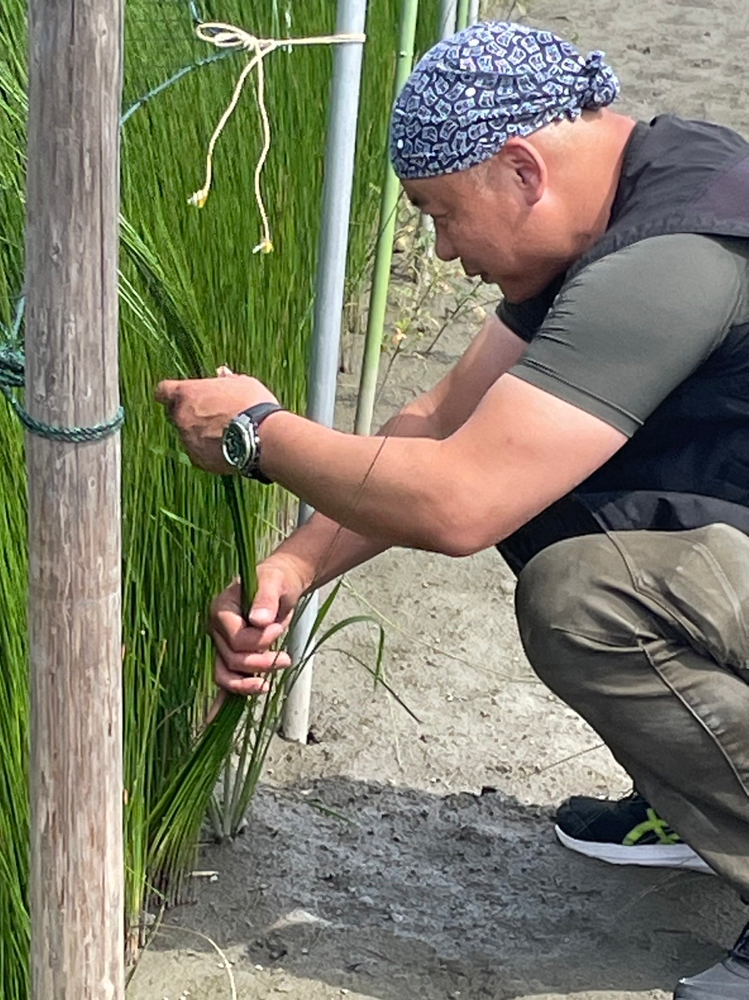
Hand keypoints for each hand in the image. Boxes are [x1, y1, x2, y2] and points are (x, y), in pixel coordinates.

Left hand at [155, 373, 278, 473]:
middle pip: (175, 414)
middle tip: (210, 414)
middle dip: (188, 413)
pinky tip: (227, 447)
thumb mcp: (242, 383)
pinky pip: (198, 452)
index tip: (180, 394)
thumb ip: (226, 379)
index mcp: (187, 393)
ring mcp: (187, 440)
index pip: (163, 390)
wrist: (263, 438)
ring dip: (199, 433)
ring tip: (225, 433)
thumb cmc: (253, 405)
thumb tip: (221, 373)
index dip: (170, 392)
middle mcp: (181, 417)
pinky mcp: (197, 460)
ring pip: (187, 434)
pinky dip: (208, 450)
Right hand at [208, 555, 307, 710]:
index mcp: (221, 609)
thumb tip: (259, 620)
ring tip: (273, 678)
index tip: (276, 629)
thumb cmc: (276, 580)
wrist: (281, 585)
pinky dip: (219, 702)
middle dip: (259, 663)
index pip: (235, 639)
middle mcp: (216, 630)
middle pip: (232, 660)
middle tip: (284, 658)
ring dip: (250, 682)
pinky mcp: (233, 657)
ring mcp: (222, 646)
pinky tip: (212, 721)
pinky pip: (224, 682)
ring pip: (226, 675)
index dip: (258, 641)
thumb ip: (265, 598)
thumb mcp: (274, 581)